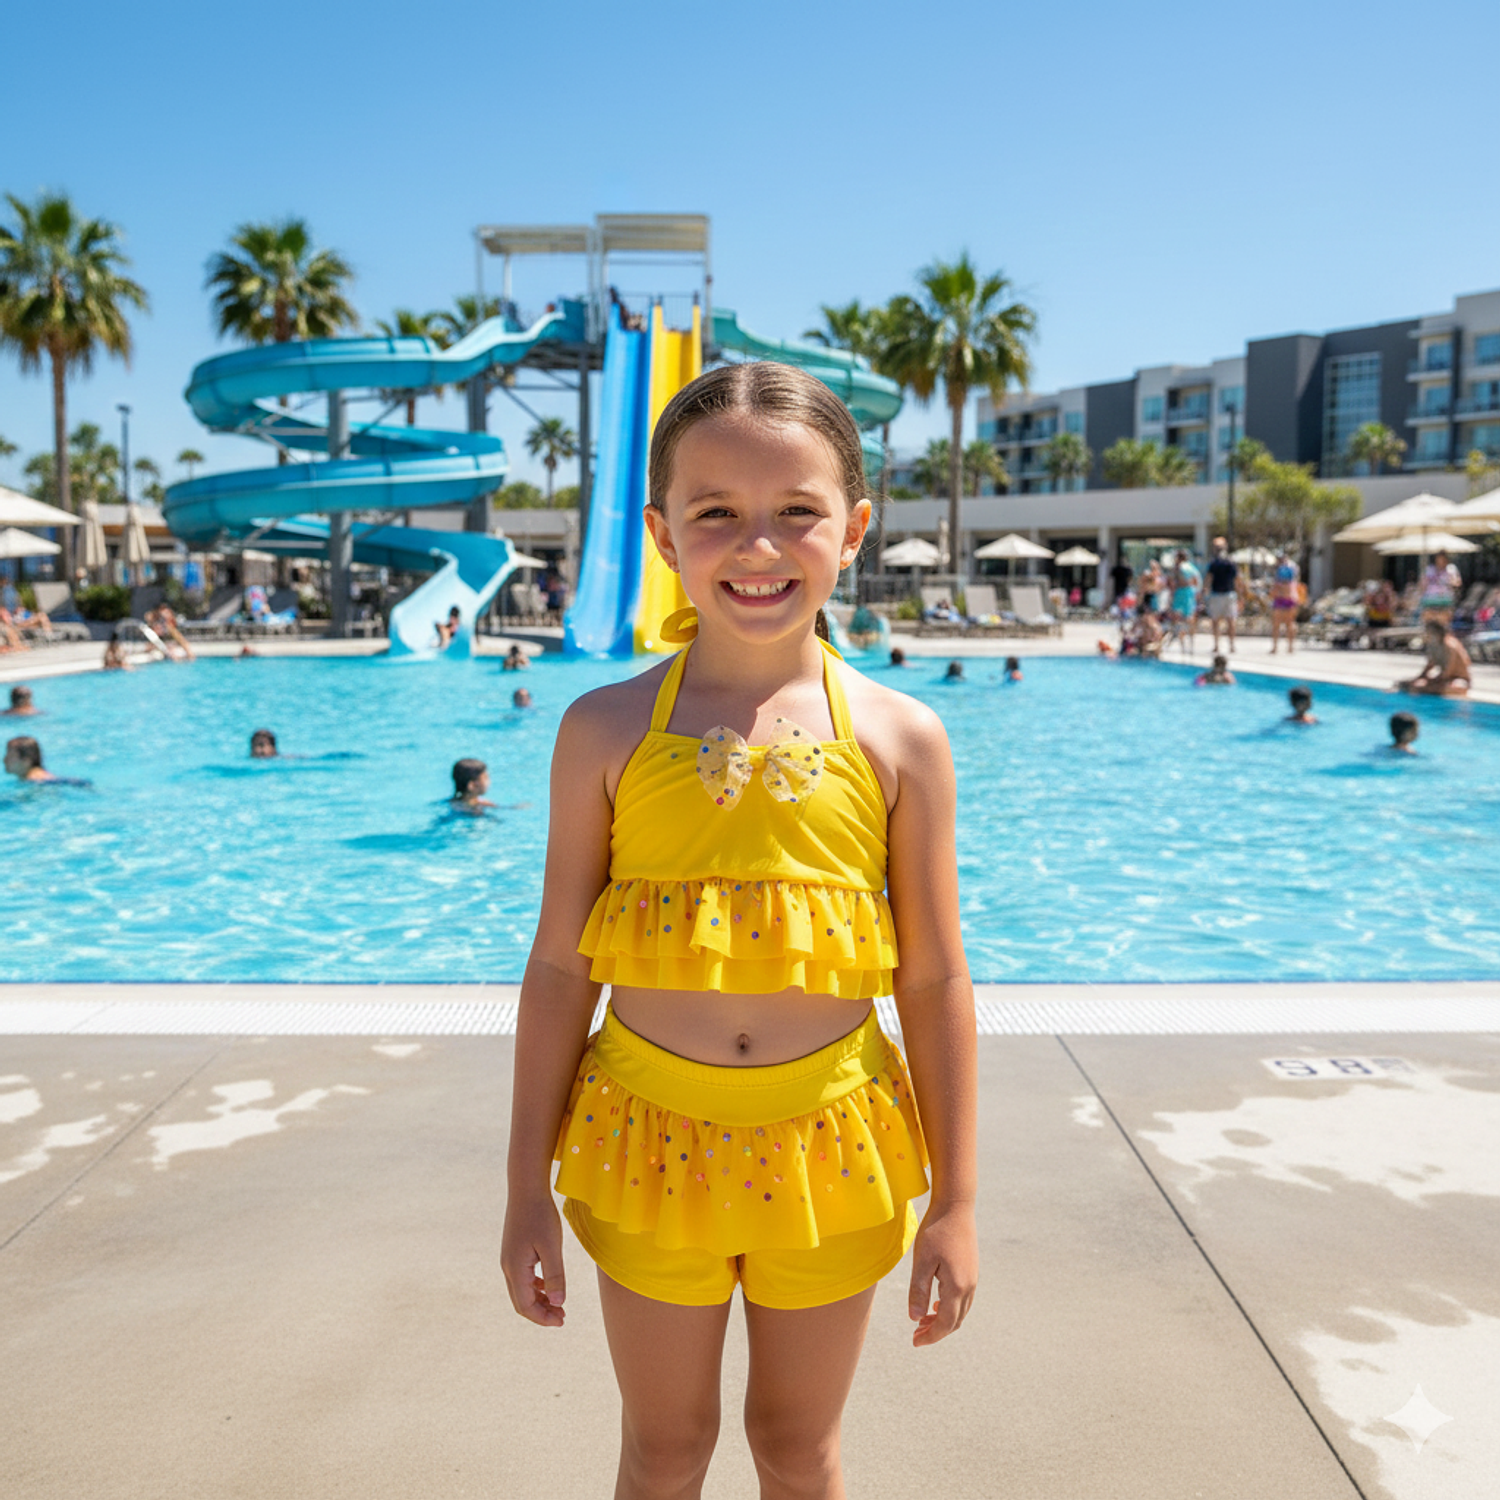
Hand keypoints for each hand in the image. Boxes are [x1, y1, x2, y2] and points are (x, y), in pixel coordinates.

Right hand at [501, 1194, 566, 1326]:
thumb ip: (555, 1276)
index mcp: (515, 1269)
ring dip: (539, 1301)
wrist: (526, 1189)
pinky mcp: (514, 1251)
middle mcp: (508, 1267)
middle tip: (562, 1317)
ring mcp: (509, 1259)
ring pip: (521, 1291)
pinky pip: (522, 1278)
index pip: (526, 1306)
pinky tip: (549, 1286)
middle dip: (541, 1313)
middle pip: (521, 1302)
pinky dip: (535, 1287)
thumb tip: (558, 1304)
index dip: (543, 1318)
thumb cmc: (540, 1215)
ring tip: (559, 1305)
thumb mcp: (552, 1246)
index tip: (562, 1321)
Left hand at [907, 1200, 977, 1346]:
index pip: (945, 1323)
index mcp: (957, 1286)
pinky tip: (935, 1303)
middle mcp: (969, 1286)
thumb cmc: (936, 1230)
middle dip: (936, 1331)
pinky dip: (949, 1308)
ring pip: (960, 1311)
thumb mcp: (921, 1261)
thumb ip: (918, 1291)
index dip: (930, 1336)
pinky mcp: (971, 1269)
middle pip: (955, 1321)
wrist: (956, 1205)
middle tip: (916, 1334)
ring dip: (943, 1320)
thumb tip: (915, 1318)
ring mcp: (972, 1278)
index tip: (914, 1342)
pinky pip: (963, 1299)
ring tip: (923, 1320)